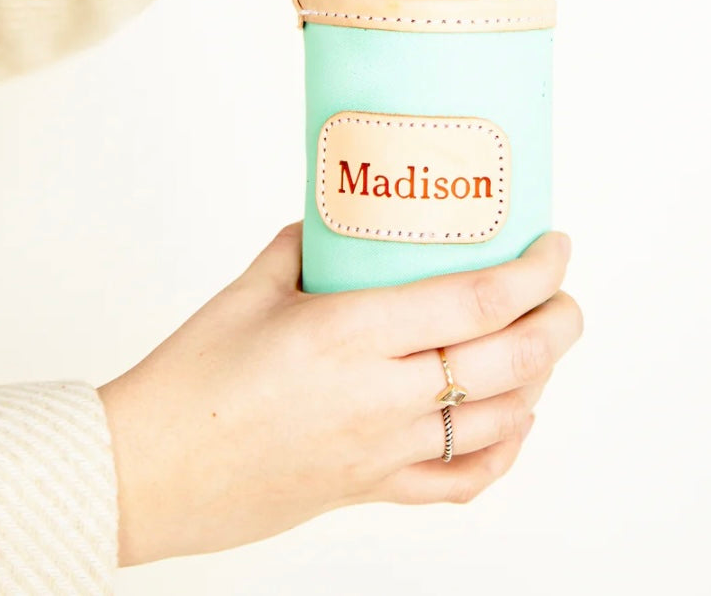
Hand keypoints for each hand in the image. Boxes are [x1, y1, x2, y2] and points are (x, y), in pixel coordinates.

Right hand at [98, 225, 581, 564]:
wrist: (148, 470)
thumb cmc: (190, 378)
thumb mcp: (250, 289)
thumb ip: (306, 247)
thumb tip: (343, 221)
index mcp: (350, 332)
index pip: (476, 300)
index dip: (534, 272)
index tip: (555, 246)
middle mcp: (380, 394)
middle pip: (508, 362)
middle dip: (558, 323)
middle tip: (562, 293)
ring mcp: (383, 450)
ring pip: (500, 422)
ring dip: (539, 380)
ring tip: (541, 346)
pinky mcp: (372, 489)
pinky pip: (462, 482)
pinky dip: (504, 452)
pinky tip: (512, 422)